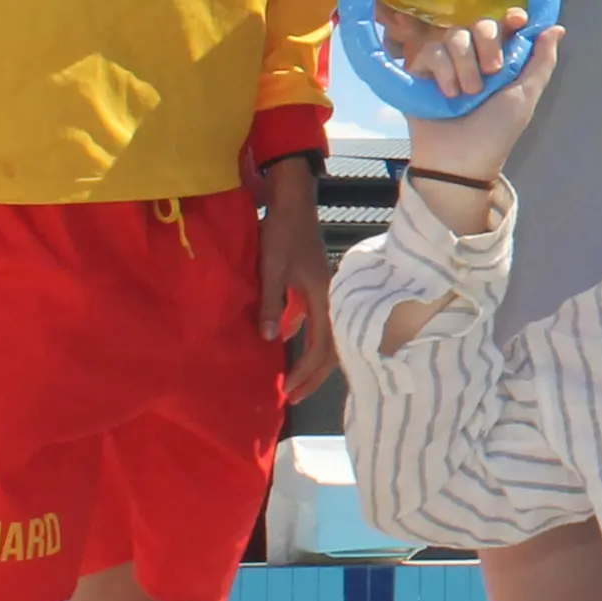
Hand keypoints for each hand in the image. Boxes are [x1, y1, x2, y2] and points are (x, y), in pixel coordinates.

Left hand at [258, 158, 339, 402]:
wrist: (292, 203)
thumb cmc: (282, 234)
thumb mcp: (272, 269)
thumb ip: (272, 304)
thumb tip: (271, 340)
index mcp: (324, 297)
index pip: (322, 346)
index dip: (306, 372)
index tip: (287, 390)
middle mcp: (330, 298)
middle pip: (330, 347)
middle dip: (313, 375)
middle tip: (293, 397)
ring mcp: (323, 292)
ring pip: (324, 335)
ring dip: (309, 358)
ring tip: (293, 378)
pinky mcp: (312, 285)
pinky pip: (314, 319)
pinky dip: (303, 335)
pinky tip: (285, 339)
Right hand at [399, 13, 565, 189]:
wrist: (460, 161)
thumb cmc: (496, 133)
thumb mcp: (524, 97)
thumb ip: (541, 62)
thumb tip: (556, 28)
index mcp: (501, 60)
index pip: (505, 25)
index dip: (511, 18)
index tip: (517, 21)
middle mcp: (474, 57)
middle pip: (480, 24)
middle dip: (488, 43)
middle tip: (492, 72)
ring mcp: (447, 63)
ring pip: (454, 35)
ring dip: (466, 63)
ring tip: (469, 93)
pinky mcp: (421, 72)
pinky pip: (431, 51)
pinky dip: (443, 70)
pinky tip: (448, 94)